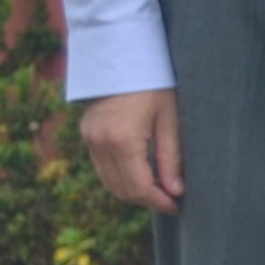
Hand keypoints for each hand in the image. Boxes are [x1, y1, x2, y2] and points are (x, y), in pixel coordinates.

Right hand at [83, 88, 183, 213]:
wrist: (120, 56)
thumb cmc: (153, 84)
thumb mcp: (170, 118)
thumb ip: (171, 157)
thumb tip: (176, 191)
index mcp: (123, 141)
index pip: (140, 187)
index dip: (159, 202)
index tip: (177, 207)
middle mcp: (100, 145)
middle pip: (122, 189)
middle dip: (147, 200)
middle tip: (171, 201)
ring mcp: (90, 141)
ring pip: (109, 182)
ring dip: (133, 192)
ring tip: (159, 191)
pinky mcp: (87, 136)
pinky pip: (102, 169)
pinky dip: (120, 178)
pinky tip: (141, 175)